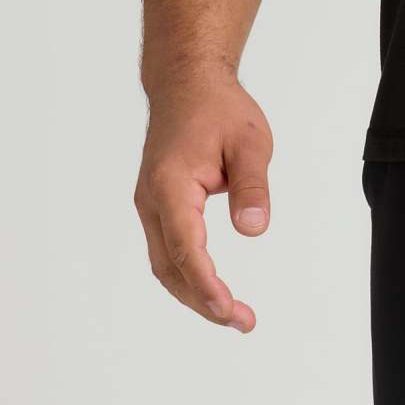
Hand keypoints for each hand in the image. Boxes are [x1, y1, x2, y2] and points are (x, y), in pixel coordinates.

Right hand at [134, 76, 272, 332]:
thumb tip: (254, 229)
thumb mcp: (250, 141)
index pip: (185, 247)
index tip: (227, 309)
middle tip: (242, 321)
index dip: (205, 284)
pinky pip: (168, 250)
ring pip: (166, 263)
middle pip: (170, 267)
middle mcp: (151, 200)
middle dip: (202, 300)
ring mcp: (150, 205)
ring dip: (195, 292)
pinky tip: (212, 287)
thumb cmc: (218, 108)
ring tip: (233, 314)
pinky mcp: (158, 205)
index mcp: (170, 185)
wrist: (187, 84)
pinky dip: (188, 273)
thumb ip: (252, 186)